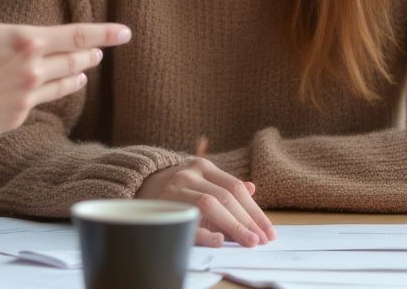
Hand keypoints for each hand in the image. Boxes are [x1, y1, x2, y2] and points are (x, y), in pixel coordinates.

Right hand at [0, 0, 131, 146]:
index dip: (104, 33)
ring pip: (63, 84)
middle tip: (102, 51)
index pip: (75, 35)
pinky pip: (40, 103)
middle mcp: (32, 70)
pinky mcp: (15, 118)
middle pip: (74, 60)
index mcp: (23, 41)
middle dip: (90, 53)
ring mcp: (25, 97)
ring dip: (76, 75)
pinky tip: (48, 93)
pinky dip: (51, 94)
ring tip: (84, 72)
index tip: (125, 32)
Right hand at [136, 157, 274, 246]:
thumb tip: (253, 189)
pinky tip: (220, 240)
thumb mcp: (201, 179)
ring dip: (234, 226)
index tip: (268, 231)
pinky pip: (187, 220)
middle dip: (248, 221)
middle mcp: (189, 174)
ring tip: (249, 241)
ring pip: (210, 204)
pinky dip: (205, 232)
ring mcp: (175, 189)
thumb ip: (225, 186)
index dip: (255, 210)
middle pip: (225, 197)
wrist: (138, 183)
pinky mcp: (163, 206)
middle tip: (262, 240)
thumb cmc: (176, 187)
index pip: (235, 188)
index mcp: (203, 166)